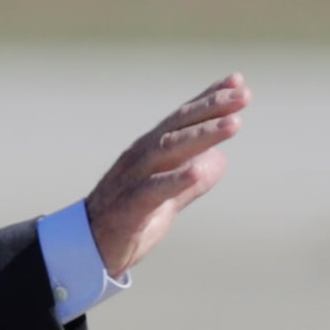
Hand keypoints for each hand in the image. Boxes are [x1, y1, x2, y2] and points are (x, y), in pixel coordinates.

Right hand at [85, 73, 249, 276]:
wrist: (87, 247)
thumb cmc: (127, 219)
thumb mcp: (166, 198)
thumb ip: (192, 179)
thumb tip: (221, 160)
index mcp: (150, 151)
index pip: (182, 119)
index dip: (209, 98)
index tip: (238, 81)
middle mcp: (141, 157)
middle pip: (178, 126)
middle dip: (211, 108)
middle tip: (242, 95)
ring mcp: (134, 179)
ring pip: (169, 150)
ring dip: (203, 135)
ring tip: (233, 124)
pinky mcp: (129, 206)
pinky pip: (154, 190)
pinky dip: (177, 180)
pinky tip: (198, 171)